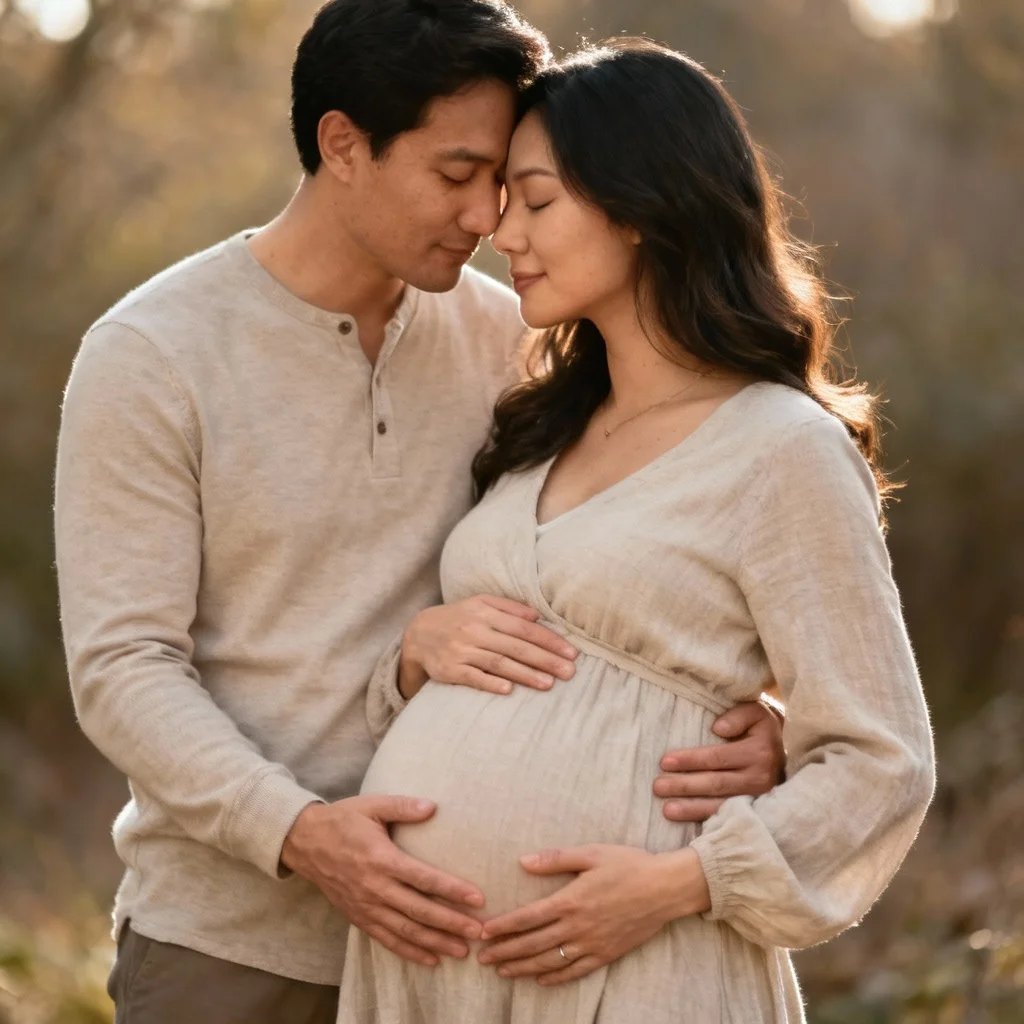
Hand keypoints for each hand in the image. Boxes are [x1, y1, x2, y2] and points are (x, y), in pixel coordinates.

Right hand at [280, 796, 485, 965]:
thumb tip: (432, 806)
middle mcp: (374, 887)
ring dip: (434, 942)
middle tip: (478, 932)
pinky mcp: (358, 917)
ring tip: (461, 952)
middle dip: (451, 923)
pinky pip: (386, 939)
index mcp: (381, 858)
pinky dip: (409, 951)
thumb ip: (402, 806)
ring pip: (405, 930)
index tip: (477, 899)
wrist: (305, 842)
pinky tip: (430, 959)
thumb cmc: (343, 820)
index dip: (451, 890)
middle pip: (418, 910)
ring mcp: (365, 905)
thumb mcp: (372, 805)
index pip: (423, 878)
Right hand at [398, 595, 576, 698]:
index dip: (548, 640)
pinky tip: (509, 690)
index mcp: (485, 612)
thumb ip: (509, 607)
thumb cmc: (458, 618)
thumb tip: (538, 616)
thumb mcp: (480, 603)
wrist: (418, 634)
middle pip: (515, 646)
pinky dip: (490, 683)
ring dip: (525, 674)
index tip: (571, 652)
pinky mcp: (449, 670)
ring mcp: (461, 650)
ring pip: (498, 663)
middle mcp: (474, 630)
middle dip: (545, 659)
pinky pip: (472, 677)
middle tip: (569, 672)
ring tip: (549, 684)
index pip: (523, 627)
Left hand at [477, 845, 709, 984]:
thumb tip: (523, 862)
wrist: (666, 888)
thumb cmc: (628, 865)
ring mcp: (592, 944)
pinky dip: (556, 978)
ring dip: (523, 967)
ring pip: (550, 962)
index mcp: (570, 900)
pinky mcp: (607, 954)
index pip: (527, 918)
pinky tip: (540, 979)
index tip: (483, 933)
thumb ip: (555, 859)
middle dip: (505, 952)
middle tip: (482, 959)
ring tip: (503, 971)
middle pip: (533, 944)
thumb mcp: (591, 853)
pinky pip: (576, 972)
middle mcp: (577, 926)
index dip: (503, 927)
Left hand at [654, 698, 784, 822]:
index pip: (717, 758)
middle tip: (658, 786)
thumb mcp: (755, 712)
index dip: (690, 760)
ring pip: (720, 806)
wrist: (785, 750)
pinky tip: (688, 825)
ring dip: (692, 809)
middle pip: (715, 784)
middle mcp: (760, 779)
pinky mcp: (754, 812)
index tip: (665, 762)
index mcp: (758, 753)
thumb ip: (738, 716)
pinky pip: (728, 818)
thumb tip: (718, 729)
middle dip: (685, 786)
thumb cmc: (761, 728)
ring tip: (667, 810)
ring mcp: (758, 799)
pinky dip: (707, 821)